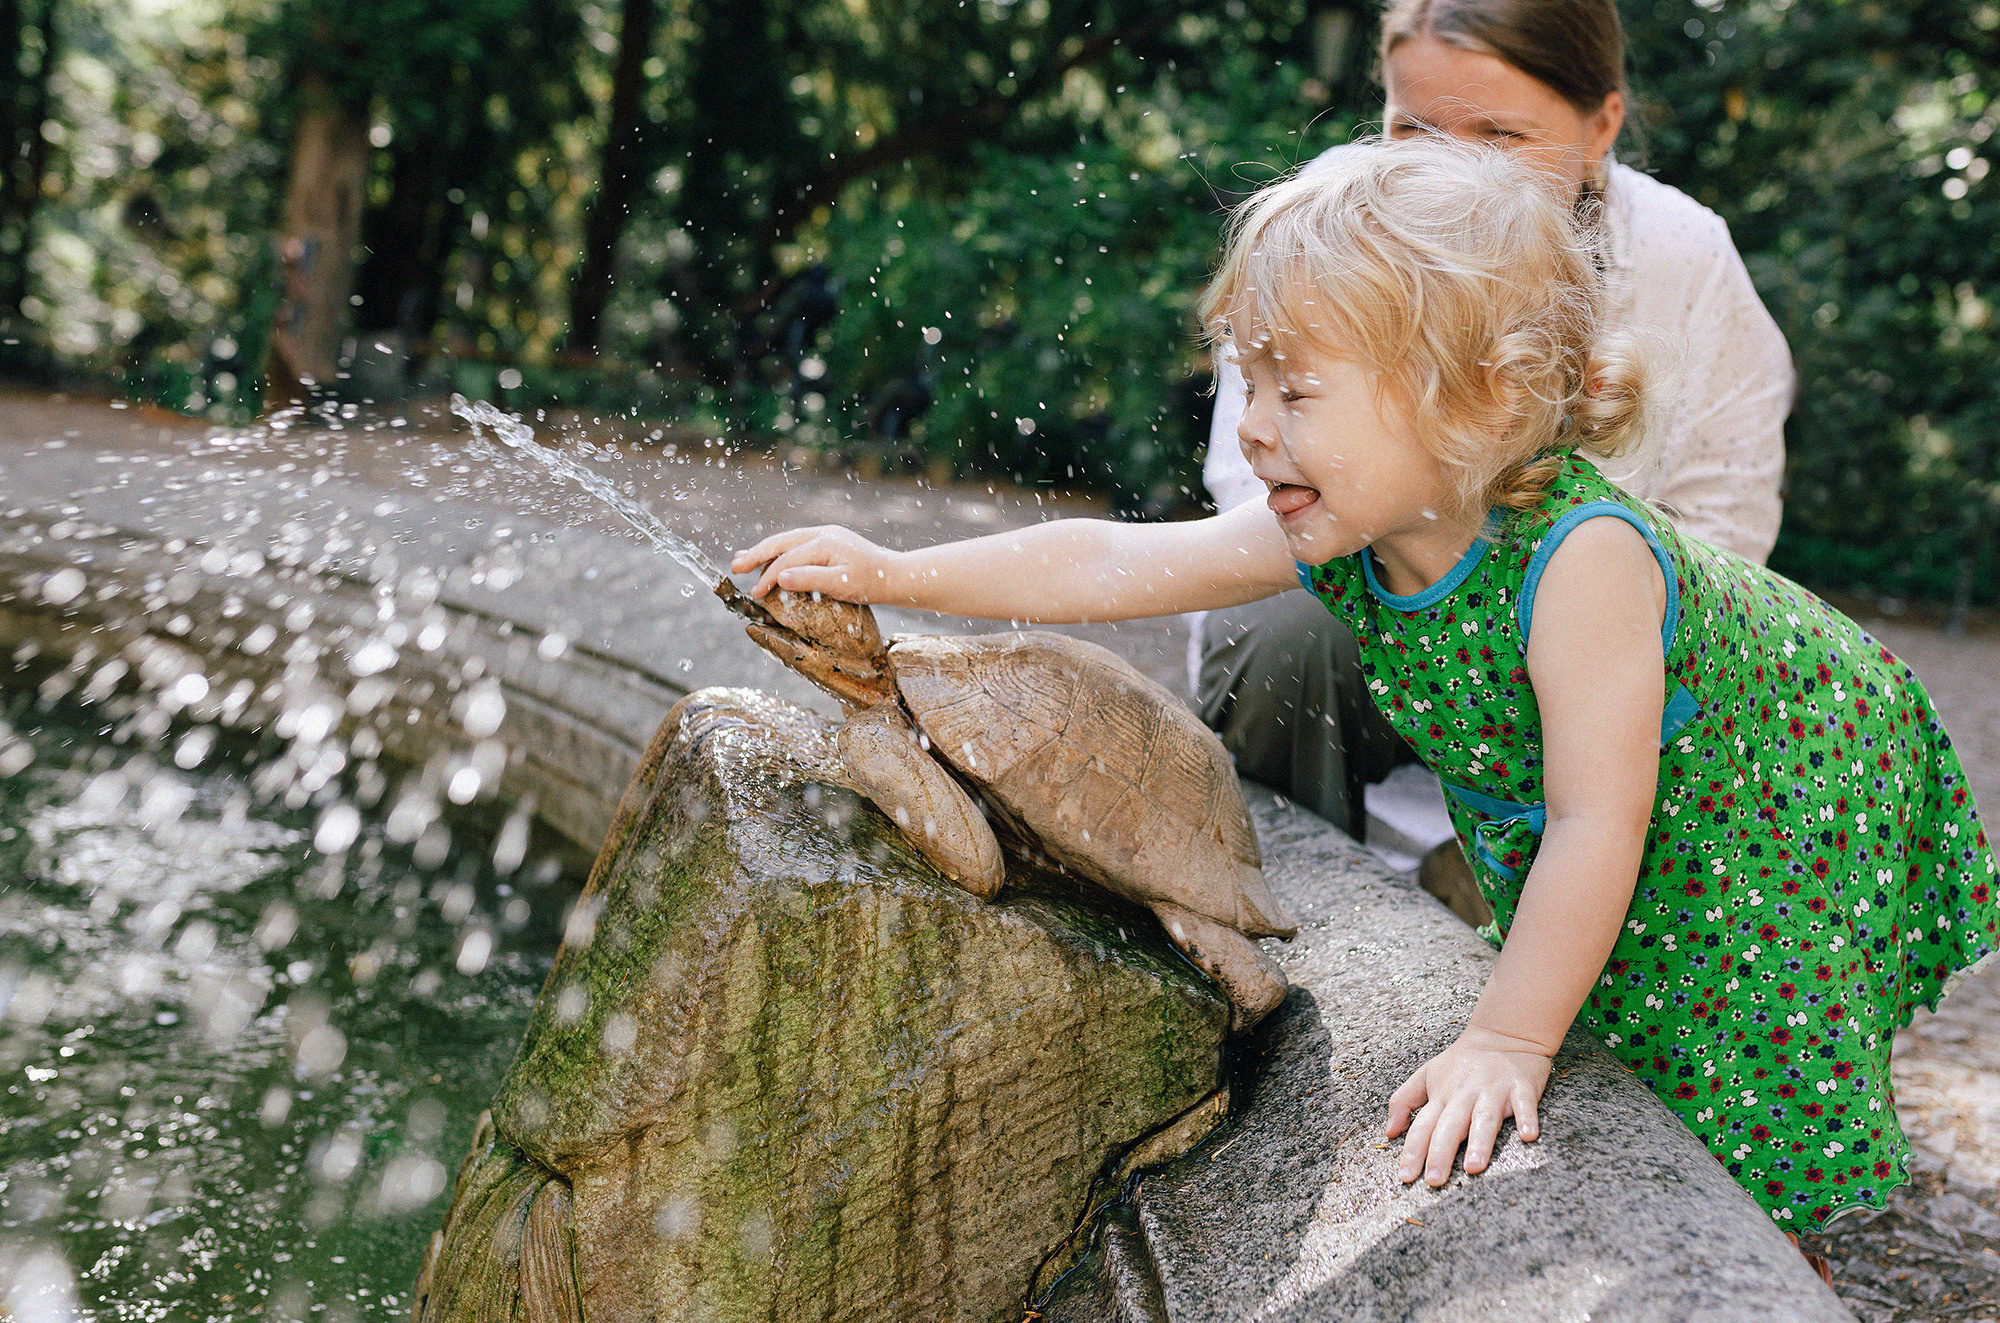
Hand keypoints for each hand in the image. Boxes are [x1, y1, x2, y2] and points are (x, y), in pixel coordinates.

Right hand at [732, 526, 905, 601]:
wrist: (897, 575)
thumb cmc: (872, 583)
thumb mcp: (842, 584)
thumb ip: (810, 579)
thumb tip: (780, 577)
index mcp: (824, 542)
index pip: (787, 560)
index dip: (768, 577)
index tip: (755, 594)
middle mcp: (823, 533)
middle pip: (782, 542)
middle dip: (757, 554)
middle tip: (735, 567)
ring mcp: (827, 535)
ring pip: (788, 541)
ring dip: (767, 552)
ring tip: (745, 560)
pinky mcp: (831, 541)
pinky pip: (799, 545)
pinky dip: (783, 553)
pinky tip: (774, 559)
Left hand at [1385, 1025, 1550, 1186]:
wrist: (1503, 1033)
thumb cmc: (1462, 1061)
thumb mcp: (1426, 1075)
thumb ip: (1403, 1101)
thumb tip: (1389, 1132)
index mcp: (1442, 1094)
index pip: (1422, 1126)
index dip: (1413, 1151)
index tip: (1406, 1177)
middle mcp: (1465, 1094)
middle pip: (1450, 1126)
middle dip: (1440, 1153)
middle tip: (1434, 1180)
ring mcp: (1494, 1090)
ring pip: (1484, 1118)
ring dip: (1479, 1141)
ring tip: (1474, 1167)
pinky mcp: (1521, 1086)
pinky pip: (1524, 1104)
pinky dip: (1526, 1118)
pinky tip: (1527, 1136)